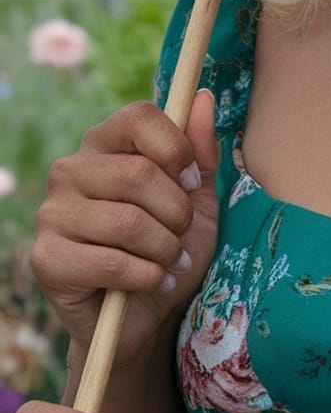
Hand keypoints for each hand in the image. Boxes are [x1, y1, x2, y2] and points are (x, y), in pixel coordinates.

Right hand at [30, 91, 219, 368]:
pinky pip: (112, 263)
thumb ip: (200, 150)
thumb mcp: (196, 198)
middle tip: (181, 235)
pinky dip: (147, 278)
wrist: (146, 316)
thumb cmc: (170, 247)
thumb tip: (201, 96)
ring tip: (168, 262)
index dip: (176, 148)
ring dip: (165, 250)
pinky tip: (152, 283)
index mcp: (104, 143)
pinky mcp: (47, 260)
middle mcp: (70, 170)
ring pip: (128, 222)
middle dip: (176, 212)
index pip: (139, 116)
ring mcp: (52, 214)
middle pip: (138, 173)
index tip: (190, 179)